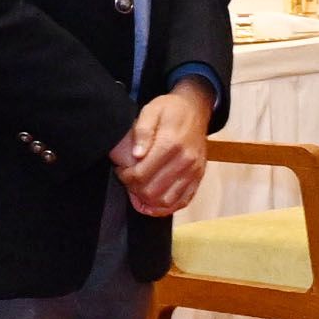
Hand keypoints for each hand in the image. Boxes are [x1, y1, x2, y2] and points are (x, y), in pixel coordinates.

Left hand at [116, 83, 211, 216]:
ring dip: (147, 202)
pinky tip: (152, 204)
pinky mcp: (198, 178)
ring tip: (137, 191)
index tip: (121, 170)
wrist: (196, 109)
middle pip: (152, 191)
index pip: (141, 174)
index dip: (125, 177)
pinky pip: (182, 202)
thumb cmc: (170, 110)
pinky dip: (165, 208)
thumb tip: (137, 155)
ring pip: (166, 201)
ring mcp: (194, 171)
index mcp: (171, 144)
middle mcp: (185, 160)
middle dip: (134, 189)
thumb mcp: (151, 110)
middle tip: (128, 180)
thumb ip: (142, 132)